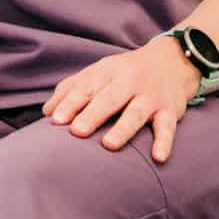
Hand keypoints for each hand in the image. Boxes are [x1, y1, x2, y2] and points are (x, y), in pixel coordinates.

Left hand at [42, 37, 200, 162]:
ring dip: (123, 128)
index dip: (71, 103)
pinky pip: (167, 127)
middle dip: (93, 114)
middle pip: (109, 98)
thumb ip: (71, 89)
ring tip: (109, 145)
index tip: (56, 120)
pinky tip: (158, 157)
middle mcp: (129, 81)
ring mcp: (151, 95)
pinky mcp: (170, 110)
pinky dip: (164, 142)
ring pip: (136, 112)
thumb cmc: (125, 72)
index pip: (86, 87)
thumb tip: (46, 112)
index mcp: (107, 71)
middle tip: (77, 131)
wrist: (172, 60)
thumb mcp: (99, 73)